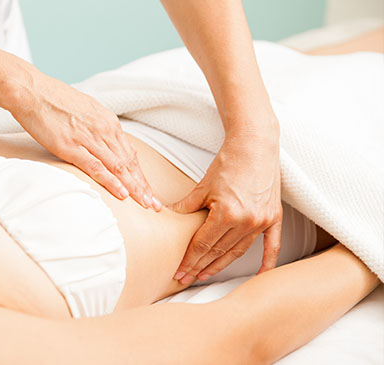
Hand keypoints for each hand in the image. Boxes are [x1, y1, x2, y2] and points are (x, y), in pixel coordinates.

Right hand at [7, 72, 161, 210]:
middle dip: (143, 186)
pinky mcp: (71, 146)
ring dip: (134, 188)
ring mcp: (88, 138)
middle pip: (129, 163)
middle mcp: (103, 129)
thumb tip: (101, 141)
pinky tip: (122, 194)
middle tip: (155, 205)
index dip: (140, 175)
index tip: (148, 191)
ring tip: (145, 205)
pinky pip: (96, 167)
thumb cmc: (52, 99)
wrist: (31, 90)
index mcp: (107, 121)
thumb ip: (95, 127)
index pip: (130, 154)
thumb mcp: (83, 110)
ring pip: (118, 167)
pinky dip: (111, 181)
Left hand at [169, 129, 282, 284]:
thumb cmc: (229, 162)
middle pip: (218, 251)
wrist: (255, 145)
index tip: (179, 272)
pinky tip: (259, 276)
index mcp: (227, 214)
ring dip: (221, 265)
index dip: (189, 260)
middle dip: (200, 266)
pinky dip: (266, 262)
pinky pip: (271, 246)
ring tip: (205, 275)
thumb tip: (165, 216)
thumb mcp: (203, 186)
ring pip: (238, 251)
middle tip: (186, 279)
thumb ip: (186, 207)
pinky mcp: (274, 217)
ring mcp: (262, 221)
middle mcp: (247, 221)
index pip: (203, 244)